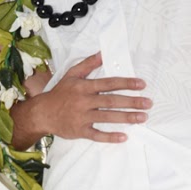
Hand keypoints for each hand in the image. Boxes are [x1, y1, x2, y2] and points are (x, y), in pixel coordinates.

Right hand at [23, 53, 150, 145]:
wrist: (42, 113)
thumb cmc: (60, 92)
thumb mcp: (72, 74)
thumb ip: (88, 64)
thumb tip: (103, 53)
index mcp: (83, 87)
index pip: (108, 83)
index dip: (125, 83)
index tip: (141, 84)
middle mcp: (84, 101)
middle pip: (111, 101)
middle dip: (131, 102)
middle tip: (148, 103)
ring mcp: (82, 117)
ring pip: (107, 117)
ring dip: (126, 117)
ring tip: (143, 117)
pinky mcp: (80, 131)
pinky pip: (97, 135)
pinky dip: (110, 137)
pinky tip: (124, 136)